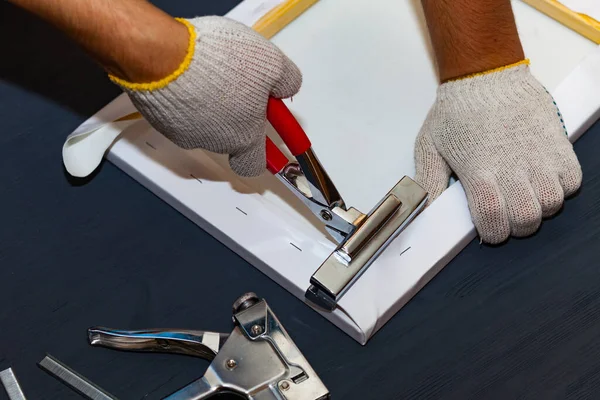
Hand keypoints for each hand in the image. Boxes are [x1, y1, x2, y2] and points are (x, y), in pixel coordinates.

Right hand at [113, 16, 301, 176]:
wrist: (162, 56)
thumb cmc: (219, 63)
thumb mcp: (270, 63)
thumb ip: (286, 80)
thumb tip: (287, 88)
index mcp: (243, 138)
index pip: (255, 165)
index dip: (264, 153)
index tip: (269, 136)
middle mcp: (214, 142)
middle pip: (230, 138)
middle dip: (235, 115)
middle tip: (237, 84)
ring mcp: (183, 133)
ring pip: (203, 123)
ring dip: (209, 104)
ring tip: (209, 71)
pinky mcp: (160, 120)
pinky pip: (180, 111)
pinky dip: (185, 97)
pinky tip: (186, 73)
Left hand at [414, 63, 581, 243]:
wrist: (484, 75)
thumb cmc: (457, 110)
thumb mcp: (430, 147)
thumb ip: (428, 183)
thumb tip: (424, 212)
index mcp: (478, 171)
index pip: (493, 221)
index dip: (493, 234)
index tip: (490, 230)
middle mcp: (510, 166)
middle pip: (526, 218)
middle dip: (517, 226)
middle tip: (509, 215)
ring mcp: (537, 155)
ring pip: (552, 203)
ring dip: (540, 207)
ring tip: (526, 196)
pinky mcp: (556, 143)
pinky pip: (572, 179)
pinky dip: (562, 187)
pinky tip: (544, 179)